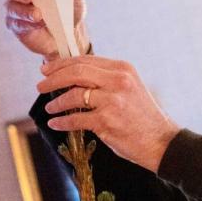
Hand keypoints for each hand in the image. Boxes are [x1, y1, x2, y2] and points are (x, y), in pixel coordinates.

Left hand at [38, 56, 179, 172]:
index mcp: (123, 69)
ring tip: (50, 107)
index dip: (61, 64)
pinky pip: (76, 119)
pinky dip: (62, 121)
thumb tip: (73, 75)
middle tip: (41, 86)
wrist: (160, 140)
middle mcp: (119, 81)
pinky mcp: (107, 121)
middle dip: (53, 79)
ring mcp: (113, 101)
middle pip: (76, 73)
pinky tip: (56, 123)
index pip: (85, 60)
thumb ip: (106, 79)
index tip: (47, 70)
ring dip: (56, 102)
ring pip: (73, 95)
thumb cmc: (143, 116)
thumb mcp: (130, 88)